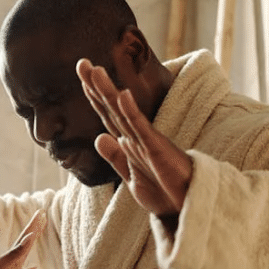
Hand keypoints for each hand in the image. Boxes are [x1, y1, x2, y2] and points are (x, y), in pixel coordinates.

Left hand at [0, 209, 44, 268]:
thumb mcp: (1, 268)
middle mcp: (12, 262)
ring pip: (25, 256)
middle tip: (42, 217)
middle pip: (26, 242)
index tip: (41, 213)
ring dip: (31, 245)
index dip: (34, 225)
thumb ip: (15, 253)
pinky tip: (33, 268)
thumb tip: (30, 237)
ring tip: (37, 236)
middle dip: (34, 230)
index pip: (25, 237)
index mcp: (10, 256)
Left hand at [76, 59, 191, 221]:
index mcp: (129, 142)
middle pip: (111, 107)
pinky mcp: (156, 148)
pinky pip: (141, 128)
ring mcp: (146, 140)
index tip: (82, 76)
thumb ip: (116, 157)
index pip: (107, 114)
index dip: (94, 95)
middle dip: (96, 85)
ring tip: (96, 71)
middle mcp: (135, 136)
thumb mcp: (131, 176)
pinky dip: (131, 112)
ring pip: (122, 112)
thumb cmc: (163, 190)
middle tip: (82, 62)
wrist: (187, 206)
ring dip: (109, 91)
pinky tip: (123, 95)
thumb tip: (99, 138)